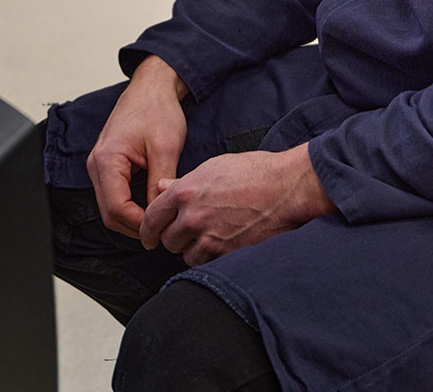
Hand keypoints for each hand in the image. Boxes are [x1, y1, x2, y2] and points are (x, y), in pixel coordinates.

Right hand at [86, 55, 188, 238]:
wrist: (152, 87)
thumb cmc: (158, 110)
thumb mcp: (165, 149)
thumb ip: (159, 185)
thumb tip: (158, 218)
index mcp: (107, 159)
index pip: (116, 208)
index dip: (139, 225)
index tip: (162, 229)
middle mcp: (96, 163)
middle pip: (109, 213)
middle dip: (134, 226)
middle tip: (161, 231)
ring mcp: (98, 164)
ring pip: (109, 206)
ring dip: (131, 218)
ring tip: (157, 220)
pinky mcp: (105, 164)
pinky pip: (112, 195)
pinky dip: (128, 206)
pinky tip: (149, 206)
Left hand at [139, 144, 334, 266]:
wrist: (285, 188)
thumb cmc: (253, 171)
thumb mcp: (213, 168)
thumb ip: (183, 182)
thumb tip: (162, 187)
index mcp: (185, 192)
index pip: (151, 218)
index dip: (147, 229)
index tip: (149, 235)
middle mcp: (192, 217)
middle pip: (167, 240)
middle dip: (174, 237)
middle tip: (187, 231)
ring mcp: (209, 238)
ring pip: (186, 255)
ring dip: (192, 249)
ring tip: (208, 236)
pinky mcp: (227, 254)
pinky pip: (207, 263)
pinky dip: (209, 258)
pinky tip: (221, 244)